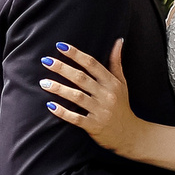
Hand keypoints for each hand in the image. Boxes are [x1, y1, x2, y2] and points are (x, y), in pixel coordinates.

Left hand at [40, 40, 144, 158]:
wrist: (130, 134)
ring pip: (77, 97)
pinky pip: (76, 118)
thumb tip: (118, 40)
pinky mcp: (94, 126)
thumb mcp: (122, 83)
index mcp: (111, 83)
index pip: (92, 64)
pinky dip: (63, 112)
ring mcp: (100, 111)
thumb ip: (116, 62)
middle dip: (62, 68)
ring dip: (59, 89)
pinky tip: (50, 106)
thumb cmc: (122, 106)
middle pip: (81, 78)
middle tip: (46, 61)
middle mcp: (106, 95)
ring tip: (43, 82)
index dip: (76, 54)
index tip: (60, 46)